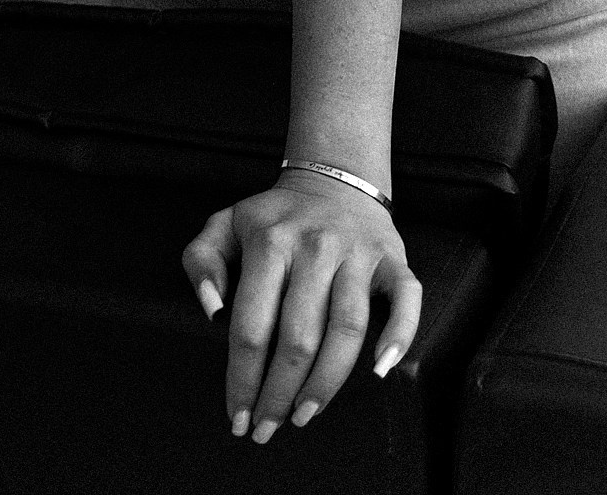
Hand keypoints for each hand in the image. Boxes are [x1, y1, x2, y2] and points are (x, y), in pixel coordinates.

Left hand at [182, 171, 421, 443]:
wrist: (334, 179)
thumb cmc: (274, 218)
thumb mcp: (224, 224)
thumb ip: (201, 261)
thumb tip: (212, 312)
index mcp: (269, 241)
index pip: (252, 325)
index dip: (242, 378)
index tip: (236, 416)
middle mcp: (315, 247)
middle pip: (299, 337)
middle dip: (280, 393)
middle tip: (268, 428)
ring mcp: (357, 253)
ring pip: (347, 329)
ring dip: (326, 382)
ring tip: (305, 415)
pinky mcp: (391, 259)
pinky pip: (405, 299)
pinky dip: (399, 335)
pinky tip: (380, 371)